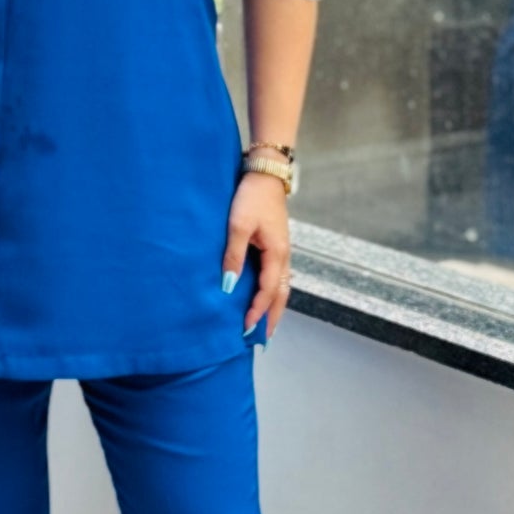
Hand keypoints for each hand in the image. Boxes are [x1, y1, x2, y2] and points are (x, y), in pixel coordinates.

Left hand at [222, 169, 290, 337]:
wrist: (265, 174)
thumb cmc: (251, 197)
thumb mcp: (238, 226)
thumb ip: (233, 256)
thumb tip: (229, 286)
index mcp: (277, 254)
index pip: (268, 292)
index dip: (257, 311)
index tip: (244, 328)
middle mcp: (284, 256)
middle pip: (281, 295)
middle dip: (273, 317)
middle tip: (263, 339)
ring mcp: (282, 251)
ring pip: (282, 286)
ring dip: (274, 306)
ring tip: (265, 324)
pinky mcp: (276, 245)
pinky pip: (278, 276)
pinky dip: (273, 292)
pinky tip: (264, 296)